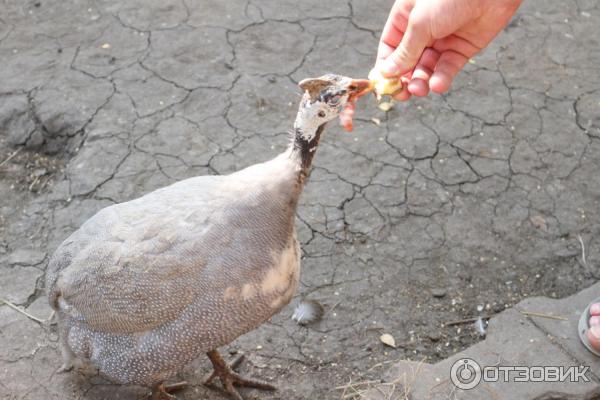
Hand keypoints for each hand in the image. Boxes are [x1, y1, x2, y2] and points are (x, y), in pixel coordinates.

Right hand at [376, 0, 521, 99]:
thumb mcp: (419, 24)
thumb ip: (404, 51)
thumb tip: (386, 73)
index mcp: (405, 17)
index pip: (390, 47)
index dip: (386, 67)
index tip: (384, 86)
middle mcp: (422, 30)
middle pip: (407, 62)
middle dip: (404, 79)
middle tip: (402, 94)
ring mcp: (442, 40)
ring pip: (426, 68)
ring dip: (421, 81)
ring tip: (420, 89)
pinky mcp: (462, 49)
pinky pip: (447, 69)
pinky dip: (442, 79)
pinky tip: (438, 84)